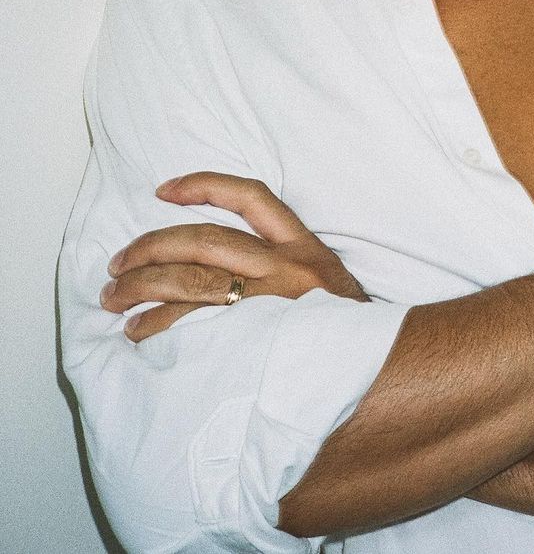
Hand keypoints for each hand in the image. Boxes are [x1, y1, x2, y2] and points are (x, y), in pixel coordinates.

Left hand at [101, 171, 367, 342]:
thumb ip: (286, 270)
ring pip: (193, 282)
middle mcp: (288, 268)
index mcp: (304, 249)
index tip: (163, 190)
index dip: (204, 185)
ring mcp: (273, 306)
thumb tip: (225, 264)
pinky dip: (161, 327)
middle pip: (204, 240)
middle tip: (118, 264)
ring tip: (116, 302)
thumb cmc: (349, 339)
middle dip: (151, 248)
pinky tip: (140, 335)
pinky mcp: (258, 342)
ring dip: (144, 289)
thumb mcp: (328, 288)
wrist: (386, 379)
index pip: (251, 196)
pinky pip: (195, 328)